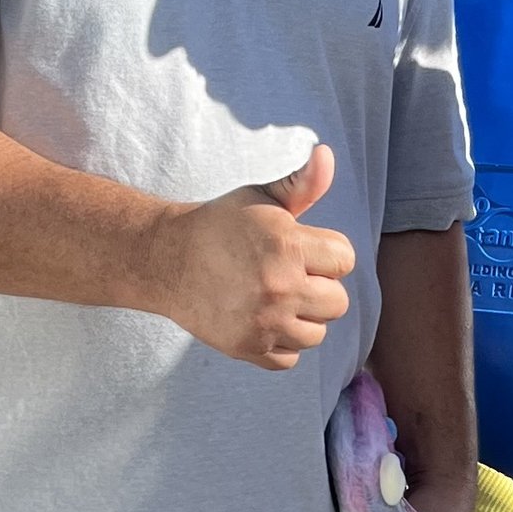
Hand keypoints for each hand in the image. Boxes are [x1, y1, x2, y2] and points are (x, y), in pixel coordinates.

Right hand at [151, 142, 354, 369]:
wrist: (167, 259)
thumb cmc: (221, 224)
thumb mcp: (261, 198)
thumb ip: (302, 183)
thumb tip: (326, 154)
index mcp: (288, 245)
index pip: (345, 259)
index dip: (326, 254)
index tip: (299, 250)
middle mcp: (281, 286)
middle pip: (337, 302)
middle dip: (318, 287)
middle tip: (287, 276)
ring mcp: (265, 322)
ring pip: (317, 333)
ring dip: (302, 318)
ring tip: (276, 299)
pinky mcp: (249, 348)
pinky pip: (291, 357)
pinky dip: (281, 344)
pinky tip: (263, 321)